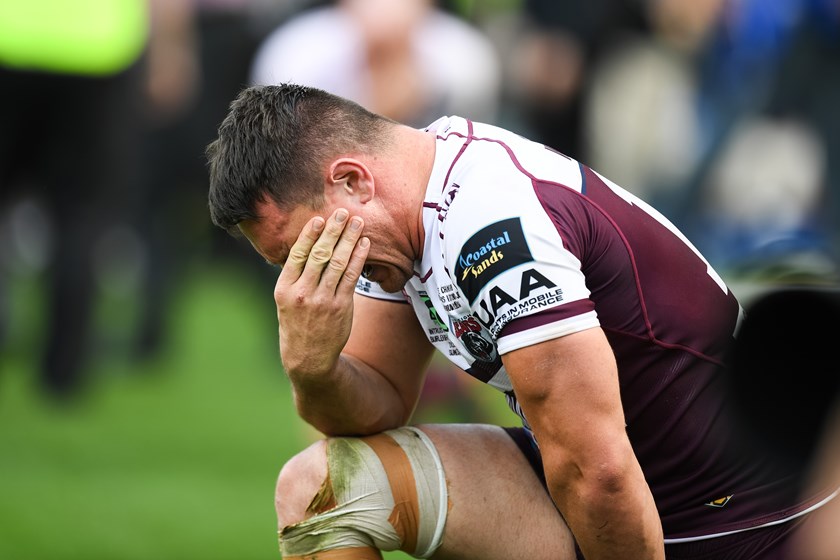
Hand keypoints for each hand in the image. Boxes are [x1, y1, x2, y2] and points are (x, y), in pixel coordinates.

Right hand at [274, 208, 369, 378]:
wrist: (308, 358)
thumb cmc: (296, 325)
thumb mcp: (285, 301)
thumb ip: (295, 277)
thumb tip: (307, 246)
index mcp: (284, 289)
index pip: (297, 254)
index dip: (309, 234)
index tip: (319, 219)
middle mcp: (302, 292)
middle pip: (319, 254)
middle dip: (333, 231)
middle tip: (343, 212)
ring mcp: (322, 300)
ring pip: (337, 263)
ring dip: (349, 239)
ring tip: (357, 223)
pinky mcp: (340, 307)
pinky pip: (351, 277)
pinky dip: (358, 258)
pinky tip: (364, 245)